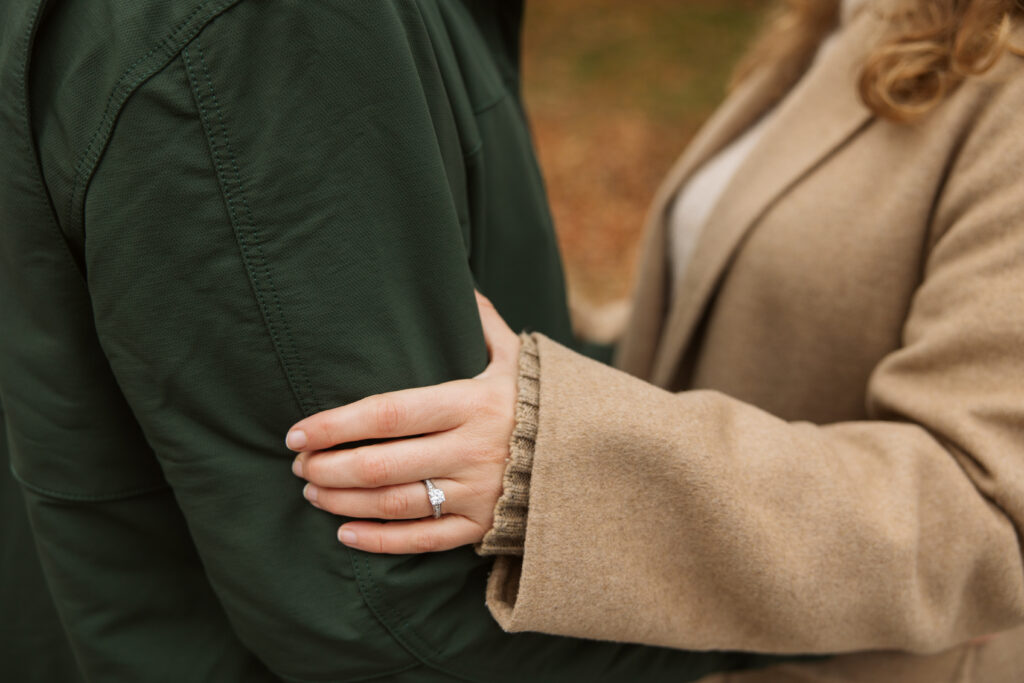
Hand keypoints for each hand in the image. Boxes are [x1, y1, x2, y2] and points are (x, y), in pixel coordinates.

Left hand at [285, 292, 520, 552]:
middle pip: (382, 464)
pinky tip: (345, 534)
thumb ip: (483, 323)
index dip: (336, 424)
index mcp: (470, 403)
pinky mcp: (481, 526)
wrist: (593, 456)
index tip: (298, 431)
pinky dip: (380, 541)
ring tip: (312, 493)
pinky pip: (423, 540)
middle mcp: (470, 450)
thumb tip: (459, 283)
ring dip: (344, 501)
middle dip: (329, 466)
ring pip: (395, 503)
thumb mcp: (517, 357)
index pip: (389, 414)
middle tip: (298, 465)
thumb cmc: (540, 401)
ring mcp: (476, 492)